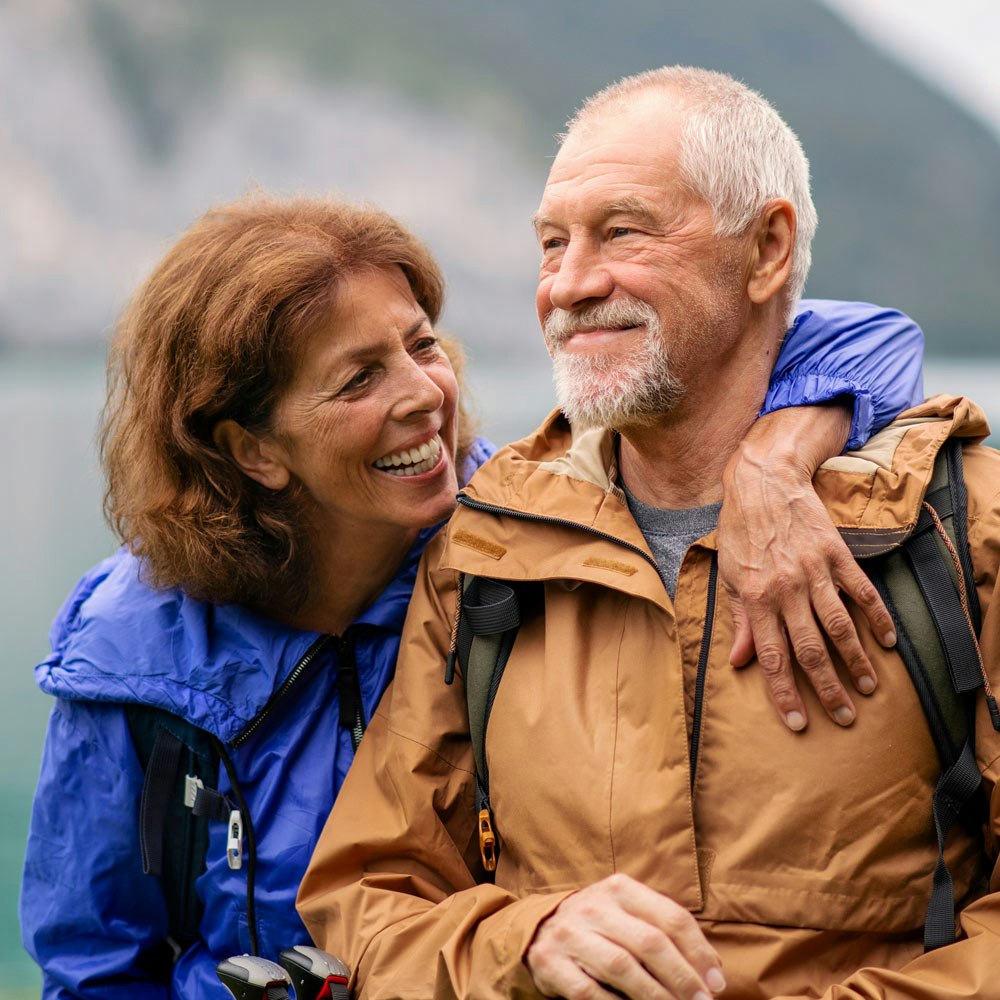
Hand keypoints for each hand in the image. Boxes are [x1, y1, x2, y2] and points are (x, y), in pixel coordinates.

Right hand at [525, 874, 724, 999]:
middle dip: (682, 978)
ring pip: (622, 967)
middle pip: (650, 942)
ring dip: (656, 996)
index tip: (716, 981)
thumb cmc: (600, 924)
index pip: (670, 917)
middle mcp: (594, 906)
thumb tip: (712, 969)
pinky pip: (590, 992)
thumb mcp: (628, 912)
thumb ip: (664, 930)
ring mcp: (570, 934)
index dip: (699, 951)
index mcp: (619, 889)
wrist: (539, 927)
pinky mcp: (550, 963)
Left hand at [719, 405, 895, 730]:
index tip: (798, 723)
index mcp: (754, 599)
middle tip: (844, 717)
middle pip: (810, 650)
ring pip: (839, 626)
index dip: (784, 693)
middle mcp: (785, 590)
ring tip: (869, 688)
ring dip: (856, 661)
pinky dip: (877, 616)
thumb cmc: (741, 533)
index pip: (771, 657)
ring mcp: (813, 572)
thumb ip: (740, 621)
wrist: (763, 483)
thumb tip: (740, 662)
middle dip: (827, 689)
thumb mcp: (730, 577)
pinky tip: (887, 641)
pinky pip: (861, 591)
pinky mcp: (836, 554)